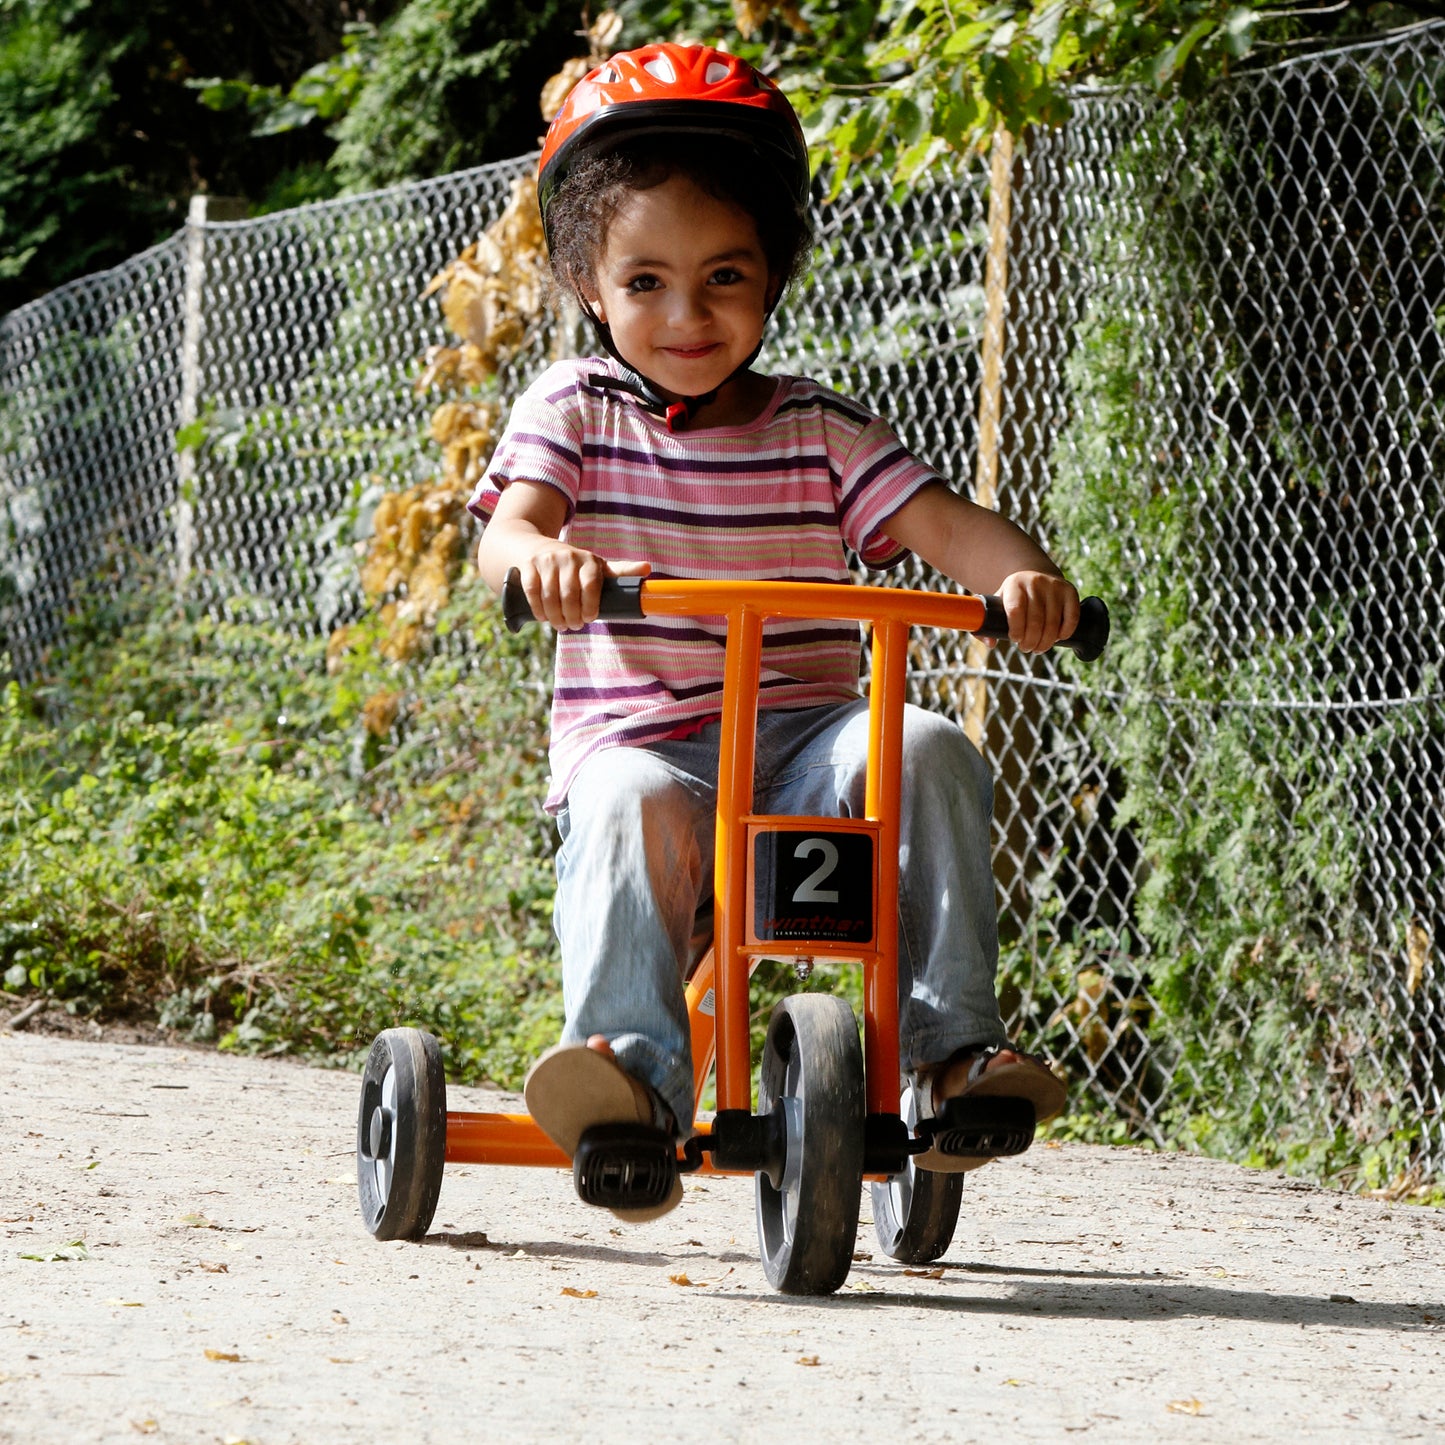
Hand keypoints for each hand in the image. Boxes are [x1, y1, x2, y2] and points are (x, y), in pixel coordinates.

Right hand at [516, 545, 649, 630]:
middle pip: (569, 595)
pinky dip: (538, 609)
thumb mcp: (596, 566)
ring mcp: (547, 561)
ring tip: (560, 625)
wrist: (534, 547)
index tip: (588, 618)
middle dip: (572, 616)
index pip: (591, 584)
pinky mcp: (529, 565)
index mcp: (589, 560)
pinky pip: (532, 592)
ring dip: (555, 617)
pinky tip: (543, 618)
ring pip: (550, 596)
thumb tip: (648, 568)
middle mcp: (568, 557)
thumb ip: (620, 571)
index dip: (590, 606)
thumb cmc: (572, 564)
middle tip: (573, 626)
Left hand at [997, 570, 1079, 653]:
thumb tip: (991, 644)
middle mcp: (1035, 581)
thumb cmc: (1013, 597)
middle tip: (1026, 648)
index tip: (1015, 639)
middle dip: (1031, 641)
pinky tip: (1057, 638)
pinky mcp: (1070, 591)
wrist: (1035, 576)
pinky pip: (1072, 617)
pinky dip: (1065, 632)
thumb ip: (987, 625)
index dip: (1016, 629)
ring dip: (1046, 641)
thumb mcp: (997, 605)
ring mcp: (1055, 586)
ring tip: (1039, 648)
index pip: (1015, 610)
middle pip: (1036, 620)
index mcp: (1014, 584)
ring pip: (1053, 622)